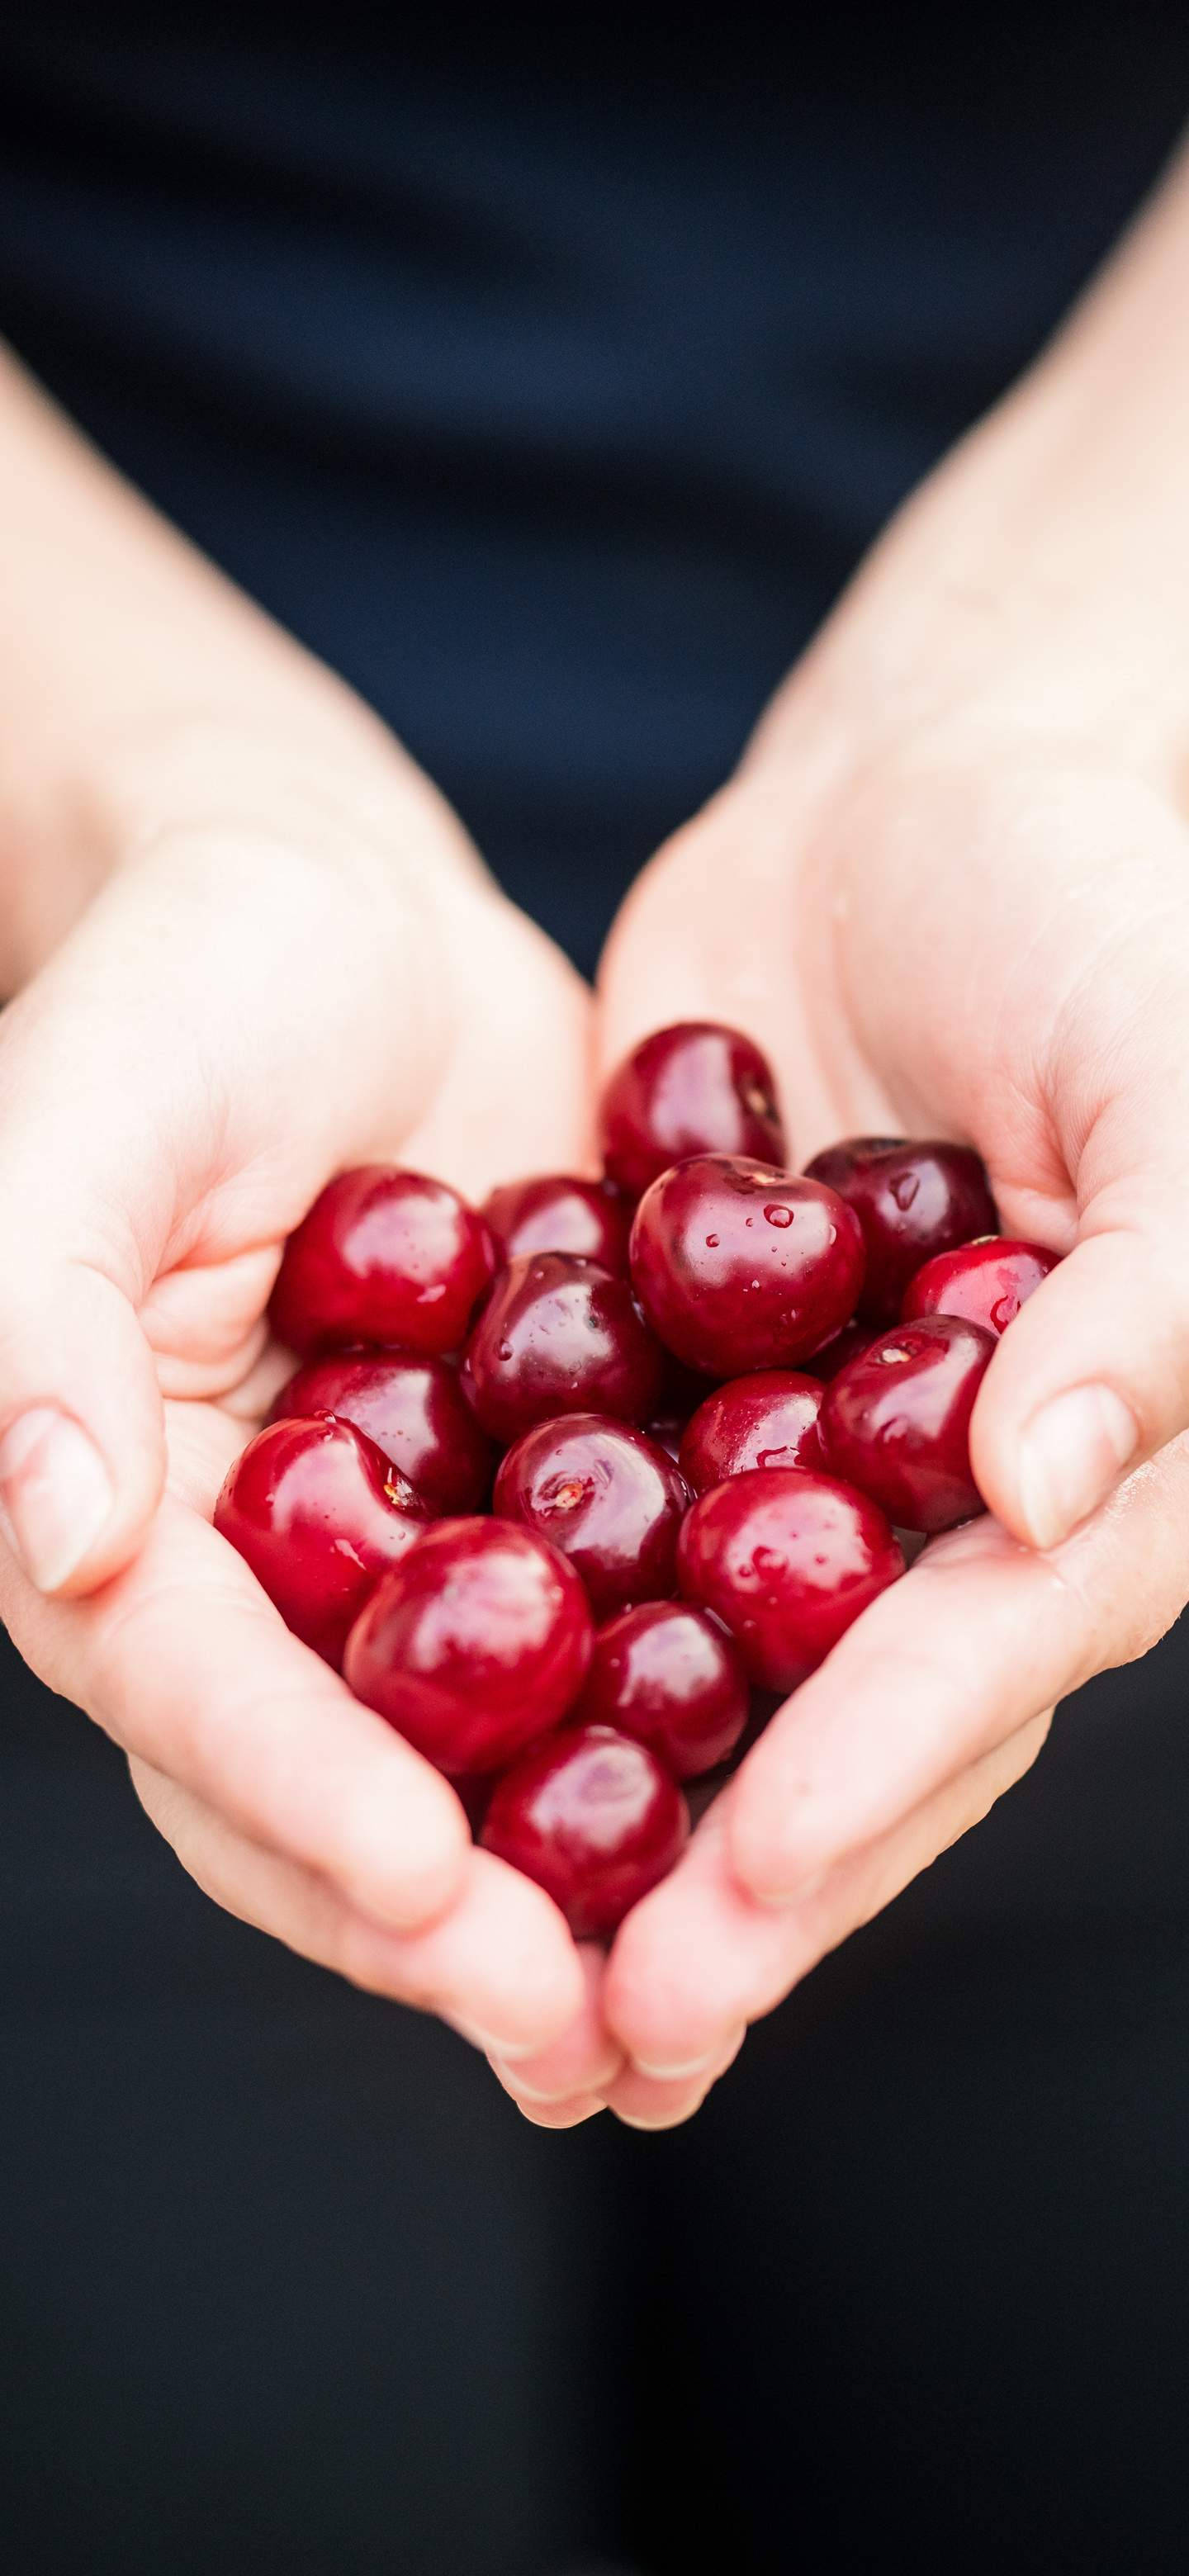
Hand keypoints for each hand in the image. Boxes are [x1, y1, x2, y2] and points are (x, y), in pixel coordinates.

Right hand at [0, 713, 592, 2063]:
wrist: (349, 914)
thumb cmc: (184, 980)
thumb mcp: (82, 1114)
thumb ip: (37, 1314)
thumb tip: (49, 1531)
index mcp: (110, 1506)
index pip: (184, 1683)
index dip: (294, 1790)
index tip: (425, 1885)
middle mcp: (248, 1571)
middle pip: (322, 1781)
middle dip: (440, 1919)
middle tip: (576, 2031)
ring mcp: (394, 1553)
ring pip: (467, 1759)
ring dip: (564, 1890)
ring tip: (682, 2009)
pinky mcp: (531, 1508)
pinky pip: (597, 1644)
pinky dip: (670, 1737)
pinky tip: (777, 1815)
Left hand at [492, 225, 1188, 2119]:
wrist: (933, 781)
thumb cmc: (1106, 902)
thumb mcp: (1176, 1077)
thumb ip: (1157, 1296)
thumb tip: (1041, 1499)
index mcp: (1097, 1458)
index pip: (982, 1652)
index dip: (871, 1780)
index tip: (743, 1894)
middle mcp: (951, 1494)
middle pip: (839, 1716)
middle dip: (728, 1871)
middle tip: (600, 2023)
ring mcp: (805, 1448)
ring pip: (704, 1664)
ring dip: (612, 1812)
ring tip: (499, 1960)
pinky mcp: (674, 1381)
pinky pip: (593, 1519)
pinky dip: (516, 1623)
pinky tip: (404, 1729)